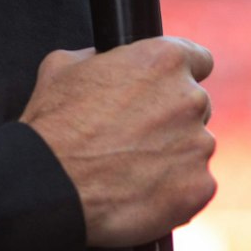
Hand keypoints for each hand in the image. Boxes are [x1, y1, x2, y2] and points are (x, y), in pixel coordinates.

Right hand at [20, 37, 216, 247]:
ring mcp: (198, 144)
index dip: (180, 75)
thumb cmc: (54, 127)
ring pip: (194, 147)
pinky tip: (142, 192)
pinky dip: (175, 190)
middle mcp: (190, 98)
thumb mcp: (65, 67)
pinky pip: (195, 184)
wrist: (50, 187)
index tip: (166, 91)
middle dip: (172, 119)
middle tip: (136, 138)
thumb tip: (107, 61)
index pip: (198, 60)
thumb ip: (101, 57)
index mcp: (164, 61)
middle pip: (195, 106)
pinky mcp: (199, 186)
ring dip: (173, 156)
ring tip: (132, 170)